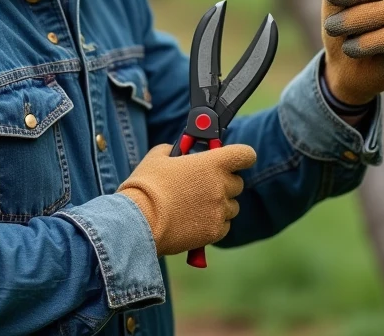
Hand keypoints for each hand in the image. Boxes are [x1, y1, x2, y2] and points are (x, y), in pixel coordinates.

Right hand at [116, 143, 255, 255]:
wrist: (138, 221)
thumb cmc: (147, 185)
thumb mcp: (159, 156)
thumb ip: (177, 150)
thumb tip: (181, 152)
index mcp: (212, 163)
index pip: (245, 155)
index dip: (241, 156)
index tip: (234, 159)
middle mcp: (221, 186)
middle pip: (238, 183)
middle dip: (224, 182)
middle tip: (203, 184)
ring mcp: (219, 211)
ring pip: (232, 206)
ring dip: (219, 204)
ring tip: (194, 205)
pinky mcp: (214, 231)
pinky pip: (224, 225)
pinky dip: (213, 223)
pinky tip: (194, 220)